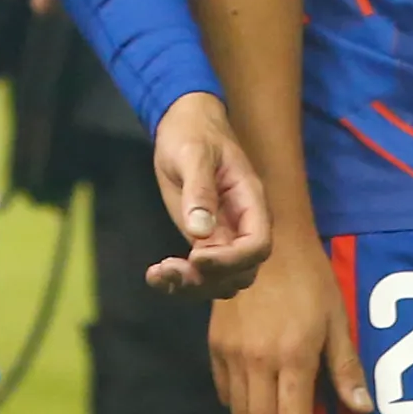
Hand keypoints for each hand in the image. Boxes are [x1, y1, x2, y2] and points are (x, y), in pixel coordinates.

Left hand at [145, 92, 272, 299]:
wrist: (184, 126)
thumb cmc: (194, 132)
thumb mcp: (193, 152)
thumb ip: (199, 189)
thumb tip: (199, 231)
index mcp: (250, 200)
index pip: (258, 244)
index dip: (232, 260)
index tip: (196, 256)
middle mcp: (242, 224)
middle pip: (242, 272)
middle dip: (208, 279)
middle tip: (170, 268)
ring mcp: (223, 236)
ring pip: (221, 281)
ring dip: (192, 287)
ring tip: (159, 274)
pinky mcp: (202, 242)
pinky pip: (199, 274)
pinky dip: (178, 283)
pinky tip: (154, 275)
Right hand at [208, 228, 372, 413]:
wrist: (268, 241)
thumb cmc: (311, 278)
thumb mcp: (337, 320)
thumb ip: (346, 369)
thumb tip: (361, 411)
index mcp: (293, 356)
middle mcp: (258, 361)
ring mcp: (232, 354)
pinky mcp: (215, 345)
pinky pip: (224, 393)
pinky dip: (242, 406)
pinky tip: (262, 396)